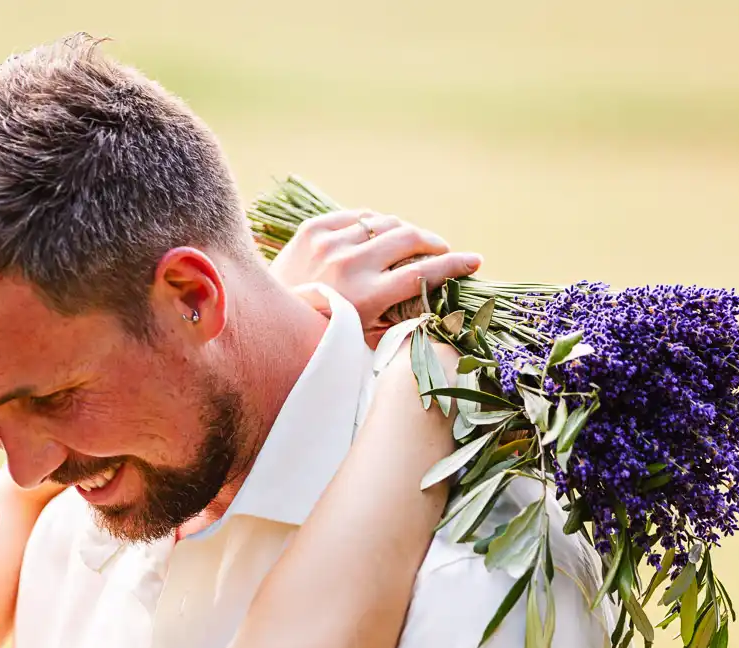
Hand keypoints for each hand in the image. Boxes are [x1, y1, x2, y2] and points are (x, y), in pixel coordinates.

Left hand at [269, 210, 483, 345]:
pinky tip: (380, 234)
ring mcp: (329, 242)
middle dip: (434, 242)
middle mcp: (349, 265)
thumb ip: (399, 324)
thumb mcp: (362, 341)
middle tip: (442, 251)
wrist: (263, 321)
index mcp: (364, 296)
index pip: (423, 273)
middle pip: (409, 238)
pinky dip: (375, 224)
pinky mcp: (313, 229)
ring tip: (413, 244)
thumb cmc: (320, 338)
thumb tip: (439, 310)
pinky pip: (358, 216)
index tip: (475, 261)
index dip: (454, 265)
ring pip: (386, 222)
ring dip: (406, 232)